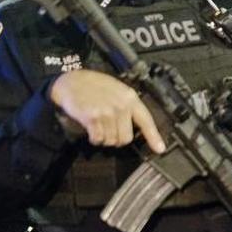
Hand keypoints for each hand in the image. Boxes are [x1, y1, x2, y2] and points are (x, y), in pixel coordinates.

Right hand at [49, 70, 165, 152]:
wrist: (71, 81)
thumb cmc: (95, 86)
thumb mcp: (118, 90)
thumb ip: (128, 105)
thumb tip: (138, 126)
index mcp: (130, 98)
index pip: (146, 120)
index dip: (154, 137)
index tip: (160, 149)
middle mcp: (121, 106)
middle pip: (126, 138)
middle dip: (118, 139)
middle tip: (109, 131)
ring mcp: (107, 112)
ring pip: (111, 140)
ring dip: (104, 138)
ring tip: (99, 126)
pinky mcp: (93, 118)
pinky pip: (98, 139)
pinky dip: (94, 138)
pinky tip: (91, 128)